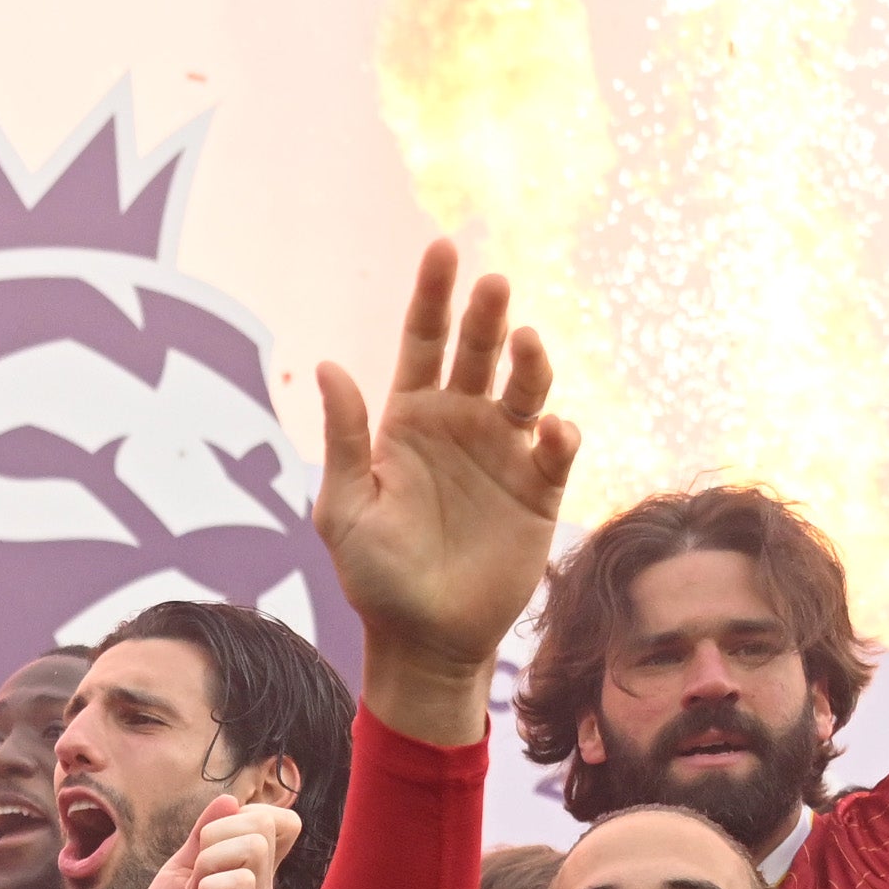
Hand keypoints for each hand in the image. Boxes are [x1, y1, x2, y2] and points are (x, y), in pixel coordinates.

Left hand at [316, 241, 581, 726]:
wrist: (424, 640)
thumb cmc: (375, 577)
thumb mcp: (347, 508)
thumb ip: (345, 439)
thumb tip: (330, 366)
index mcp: (408, 419)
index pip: (424, 341)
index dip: (434, 294)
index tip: (444, 247)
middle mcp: (459, 424)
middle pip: (477, 352)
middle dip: (485, 315)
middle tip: (493, 283)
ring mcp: (501, 453)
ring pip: (523, 389)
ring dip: (529, 363)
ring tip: (526, 343)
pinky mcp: (538, 491)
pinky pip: (554, 449)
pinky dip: (558, 434)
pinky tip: (551, 430)